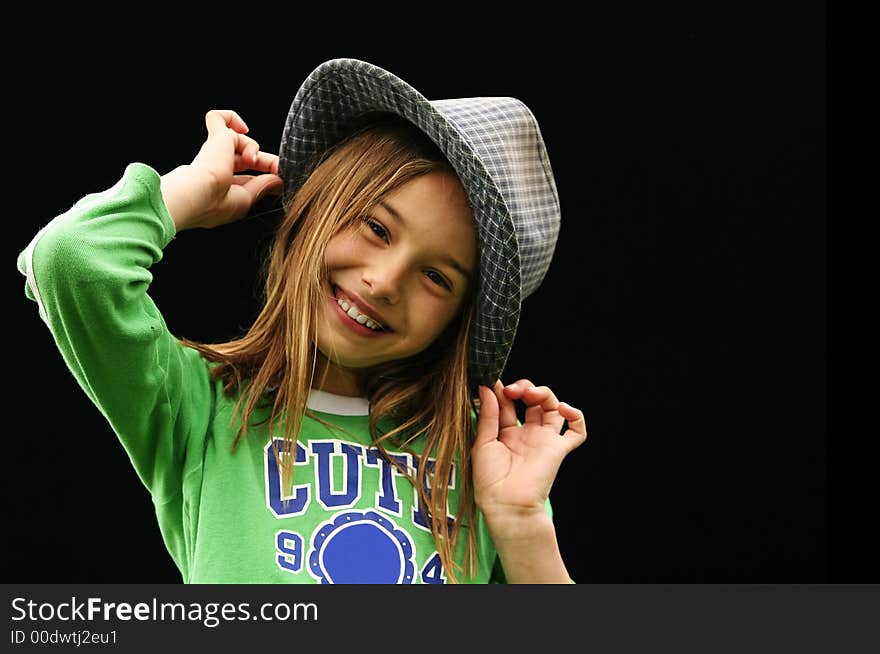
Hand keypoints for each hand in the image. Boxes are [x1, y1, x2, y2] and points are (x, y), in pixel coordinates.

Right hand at [160, 109, 283, 230]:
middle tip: (278, 167)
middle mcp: (216, 167)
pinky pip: (218, 118)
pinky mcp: (215, 136)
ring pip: (238, 140)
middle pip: (244, 156)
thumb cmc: (215, 203)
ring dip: (251, 148)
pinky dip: (231, 117)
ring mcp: (214, 151)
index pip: (246, 176)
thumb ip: (262, 187)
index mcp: (222, 187)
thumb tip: (277, 180)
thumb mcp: (246, 199)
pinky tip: (242, 128)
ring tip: (250, 159)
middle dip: (263, 161)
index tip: (279, 178)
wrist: (196, 193)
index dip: (264, 174)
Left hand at [472, 379, 586, 528]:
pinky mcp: (558, 449)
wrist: (506, 504)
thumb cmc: (490, 479)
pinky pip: (577, 431)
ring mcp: (544, 440)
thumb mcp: (483, 442)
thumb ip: (488, 415)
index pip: (509, 404)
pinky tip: (564, 409)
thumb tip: (488, 388)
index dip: (503, 391)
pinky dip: (576, 416)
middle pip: (533, 401)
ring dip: (544, 393)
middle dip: (524, 388)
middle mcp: (527, 434)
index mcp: (506, 434)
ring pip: (553, 408)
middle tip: (513, 390)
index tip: (494, 383)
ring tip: (530, 393)